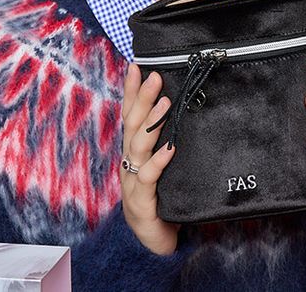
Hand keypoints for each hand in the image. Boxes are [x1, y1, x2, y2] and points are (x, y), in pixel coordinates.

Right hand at [120, 62, 180, 254]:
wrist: (152, 240)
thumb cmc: (159, 196)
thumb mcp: (160, 163)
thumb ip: (164, 139)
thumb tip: (176, 107)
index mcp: (132, 150)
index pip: (129, 114)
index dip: (132, 90)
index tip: (136, 65)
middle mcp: (129, 161)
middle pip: (132, 124)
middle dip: (142, 98)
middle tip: (155, 76)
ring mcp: (132, 181)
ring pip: (137, 147)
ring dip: (152, 123)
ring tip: (166, 103)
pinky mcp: (142, 202)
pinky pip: (148, 178)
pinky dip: (158, 162)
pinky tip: (170, 149)